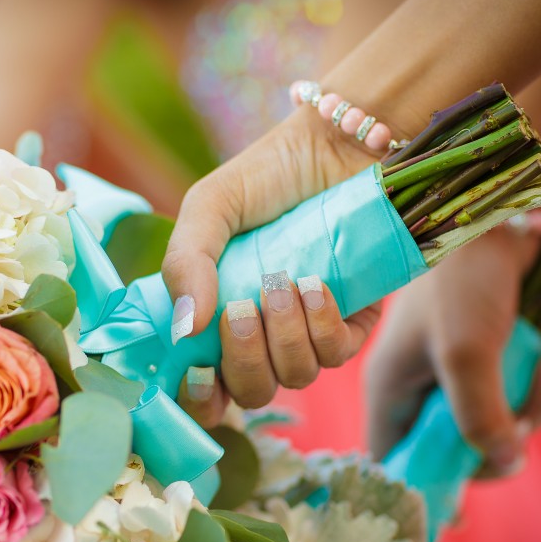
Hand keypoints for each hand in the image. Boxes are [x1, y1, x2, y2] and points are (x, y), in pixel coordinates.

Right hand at [164, 108, 378, 425]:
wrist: (338, 143)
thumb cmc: (268, 175)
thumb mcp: (208, 207)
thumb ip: (185, 262)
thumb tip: (184, 329)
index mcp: (218, 316)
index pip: (206, 386)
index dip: (200, 398)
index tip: (198, 374)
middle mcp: (264, 333)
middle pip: (251, 392)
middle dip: (243, 363)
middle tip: (239, 311)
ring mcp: (309, 330)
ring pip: (296, 376)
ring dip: (283, 338)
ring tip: (280, 283)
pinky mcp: (355, 318)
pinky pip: (338, 352)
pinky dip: (322, 325)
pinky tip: (314, 284)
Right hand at [364, 225, 540, 477]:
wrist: (493, 212)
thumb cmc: (460, 279)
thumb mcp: (465, 353)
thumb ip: (477, 416)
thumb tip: (504, 462)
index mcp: (391, 391)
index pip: (393, 461)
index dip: (420, 488)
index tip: (458, 512)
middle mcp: (420, 389)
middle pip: (457, 449)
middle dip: (501, 438)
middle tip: (525, 419)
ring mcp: (456, 375)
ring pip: (496, 422)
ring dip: (534, 404)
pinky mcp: (491, 359)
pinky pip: (517, 394)